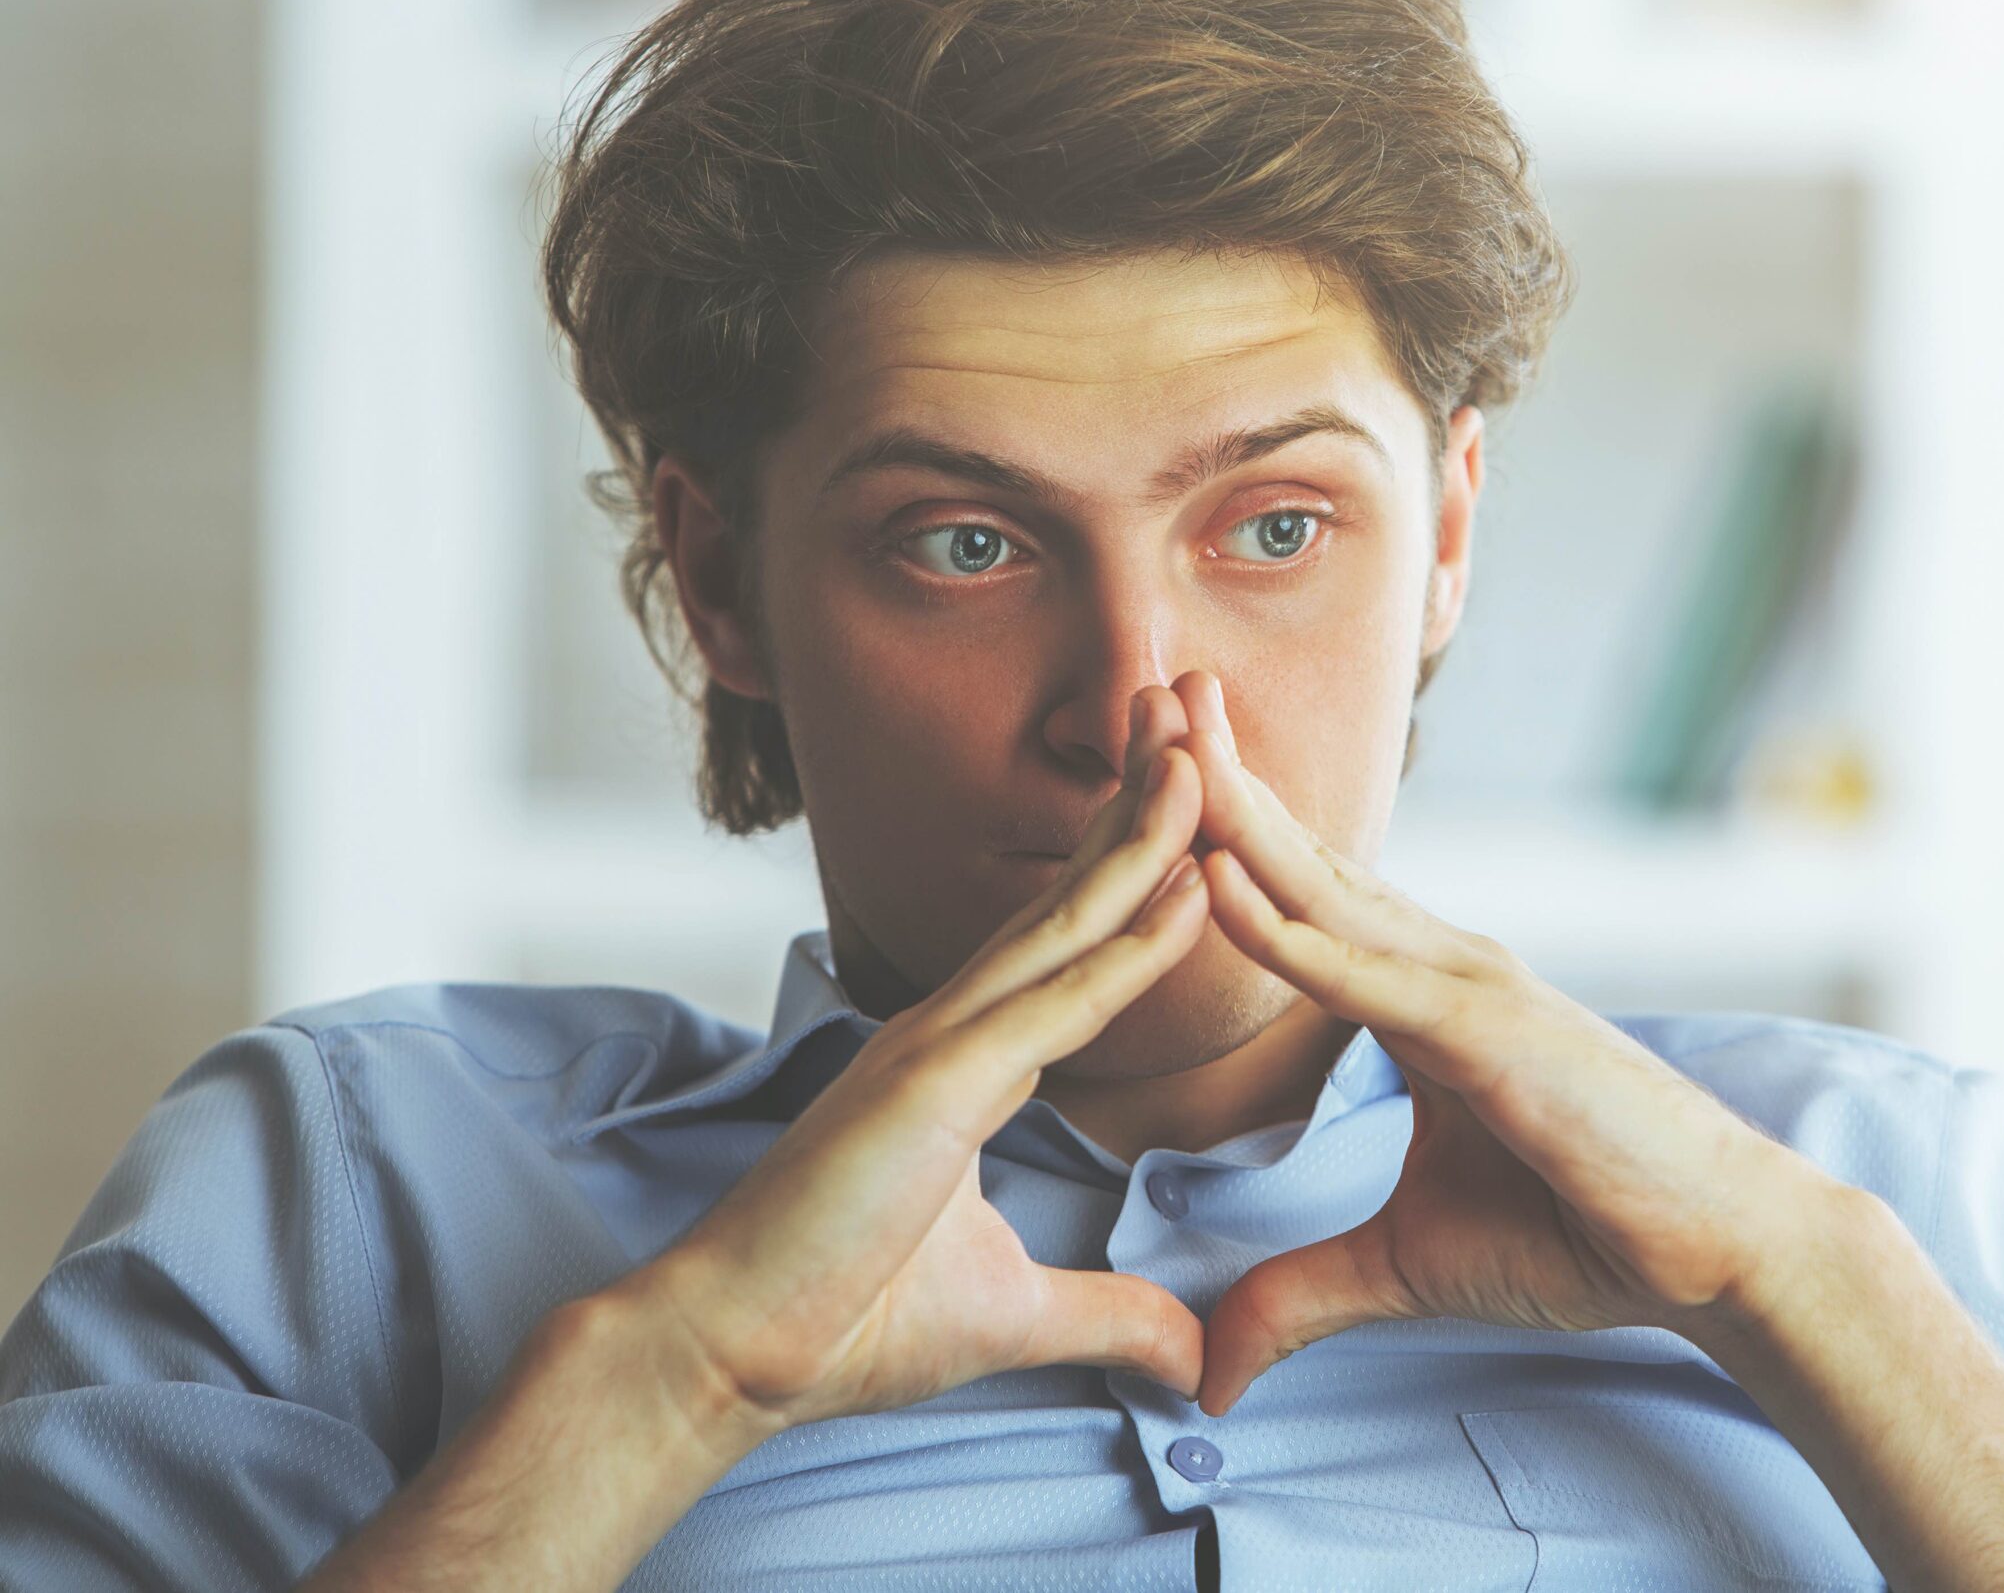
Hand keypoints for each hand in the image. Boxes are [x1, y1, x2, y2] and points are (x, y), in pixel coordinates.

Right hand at [619, 698, 1216, 1437]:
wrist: (726, 1356)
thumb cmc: (842, 1321)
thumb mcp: (1012, 1314)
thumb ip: (1108, 1317)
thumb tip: (1192, 1359)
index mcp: (963, 1059)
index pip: (1067, 944)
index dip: (1132, 868)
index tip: (1198, 803)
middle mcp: (950, 1029)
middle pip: (1070, 899)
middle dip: (1141, 809)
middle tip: (1202, 717)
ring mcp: (936, 1047)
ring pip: (1065, 925)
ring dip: (1144, 840)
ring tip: (1205, 759)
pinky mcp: (929, 1088)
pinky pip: (1051, 1007)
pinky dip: (1125, 948)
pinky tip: (1188, 895)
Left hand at [1158, 670, 1812, 1416]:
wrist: (1718, 1254)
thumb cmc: (1581, 1232)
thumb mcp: (1402, 1266)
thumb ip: (1299, 1295)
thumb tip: (1210, 1368)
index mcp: (1421, 995)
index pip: (1301, 897)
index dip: (1224, 831)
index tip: (1145, 772)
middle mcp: (1443, 965)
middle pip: (1302, 858)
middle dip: (1219, 776)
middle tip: (1144, 690)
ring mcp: (1470, 988)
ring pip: (1323, 891)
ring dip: (1234, 816)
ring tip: (1157, 741)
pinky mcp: (1493, 1036)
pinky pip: (1367, 976)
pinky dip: (1288, 929)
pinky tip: (1219, 880)